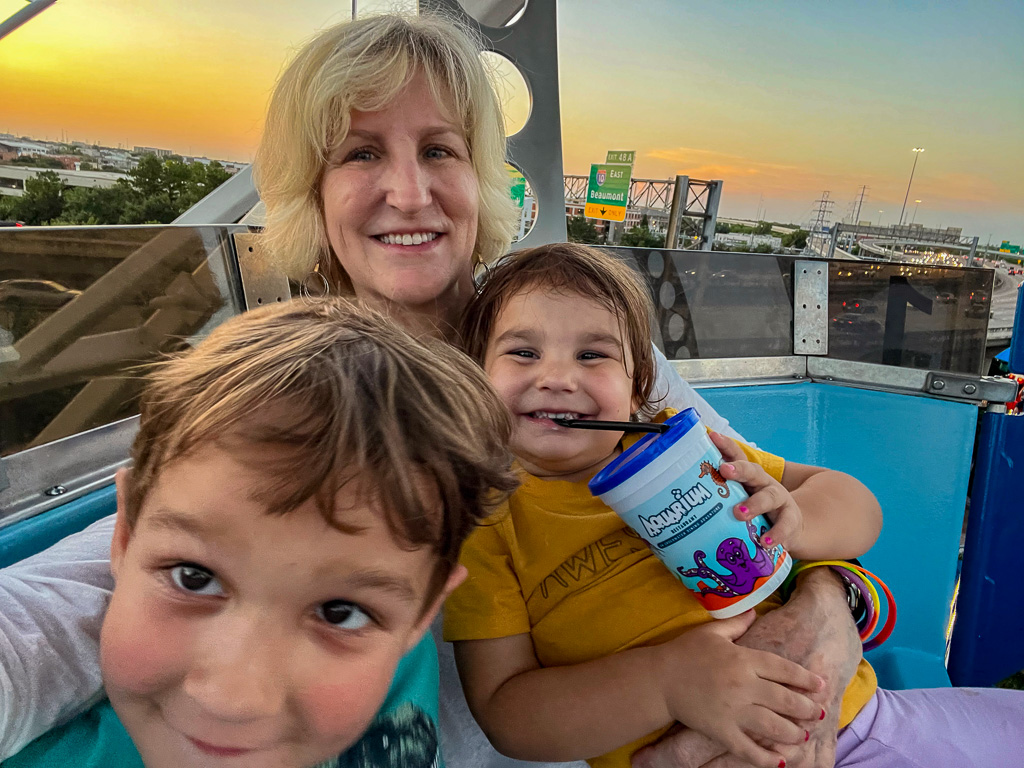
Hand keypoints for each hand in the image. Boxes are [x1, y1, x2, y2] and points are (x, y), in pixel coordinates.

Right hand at [655, 610, 823, 767]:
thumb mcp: (711, 632)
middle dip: (806, 708)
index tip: (820, 685)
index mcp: (743, 659)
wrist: (659, 679)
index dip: (805, 678)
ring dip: (793, 733)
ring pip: (773, 726)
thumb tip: (756, 611)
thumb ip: (737, 623)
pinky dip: (766, 758)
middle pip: (784, 699)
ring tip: (803, 735)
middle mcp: (743, 685)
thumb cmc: (685, 652)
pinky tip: (780, 761)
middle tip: (819, 713)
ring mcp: (733, 711)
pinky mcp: (721, 730)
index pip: (783, 669)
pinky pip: (748, 749)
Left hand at [710, 431, 800, 550]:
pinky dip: (775, 534)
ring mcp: (779, 500)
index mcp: (747, 476)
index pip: (736, 456)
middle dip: (738, 470)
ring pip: (768, 497)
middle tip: (724, 470)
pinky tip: (765, 543)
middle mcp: (763, 483)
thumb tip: (678, 504)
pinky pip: (784, 526)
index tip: (712, 436)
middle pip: (752, 471)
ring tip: (739, 514)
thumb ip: (717, 499)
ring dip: (754, 505)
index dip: (725, 445)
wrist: (789, 527)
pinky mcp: (791, 520)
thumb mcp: (737, 500)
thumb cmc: (754, 511)